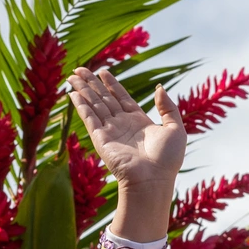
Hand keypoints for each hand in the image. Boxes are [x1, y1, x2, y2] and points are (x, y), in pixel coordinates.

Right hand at [68, 68, 185, 196]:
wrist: (153, 180)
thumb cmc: (167, 159)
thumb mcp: (175, 129)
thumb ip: (168, 107)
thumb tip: (160, 88)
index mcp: (139, 121)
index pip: (121, 97)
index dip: (111, 84)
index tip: (103, 71)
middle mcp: (122, 125)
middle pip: (104, 98)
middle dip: (91, 83)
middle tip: (80, 68)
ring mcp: (110, 131)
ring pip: (94, 105)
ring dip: (82, 90)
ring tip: (72, 75)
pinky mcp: (101, 139)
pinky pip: (89, 118)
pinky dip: (81, 105)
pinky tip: (73, 94)